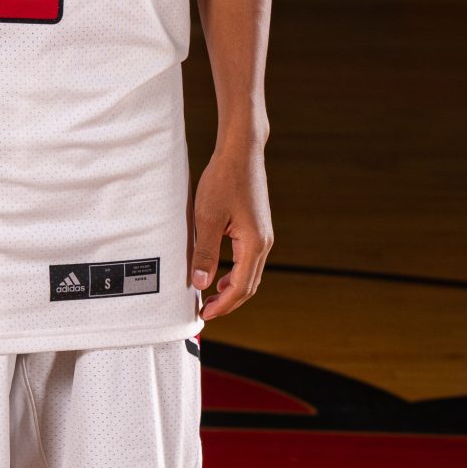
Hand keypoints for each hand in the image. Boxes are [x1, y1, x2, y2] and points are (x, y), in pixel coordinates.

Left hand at [189, 140, 272, 323]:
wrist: (241, 153)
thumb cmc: (224, 180)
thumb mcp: (208, 218)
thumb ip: (205, 253)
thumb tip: (202, 284)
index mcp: (254, 243)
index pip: (241, 287)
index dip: (223, 304)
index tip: (205, 314)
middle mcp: (264, 242)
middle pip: (249, 285)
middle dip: (228, 302)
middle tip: (206, 312)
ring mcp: (263, 235)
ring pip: (251, 274)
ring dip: (232, 289)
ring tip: (211, 298)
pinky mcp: (258, 228)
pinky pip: (250, 260)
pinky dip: (236, 274)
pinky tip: (221, 274)